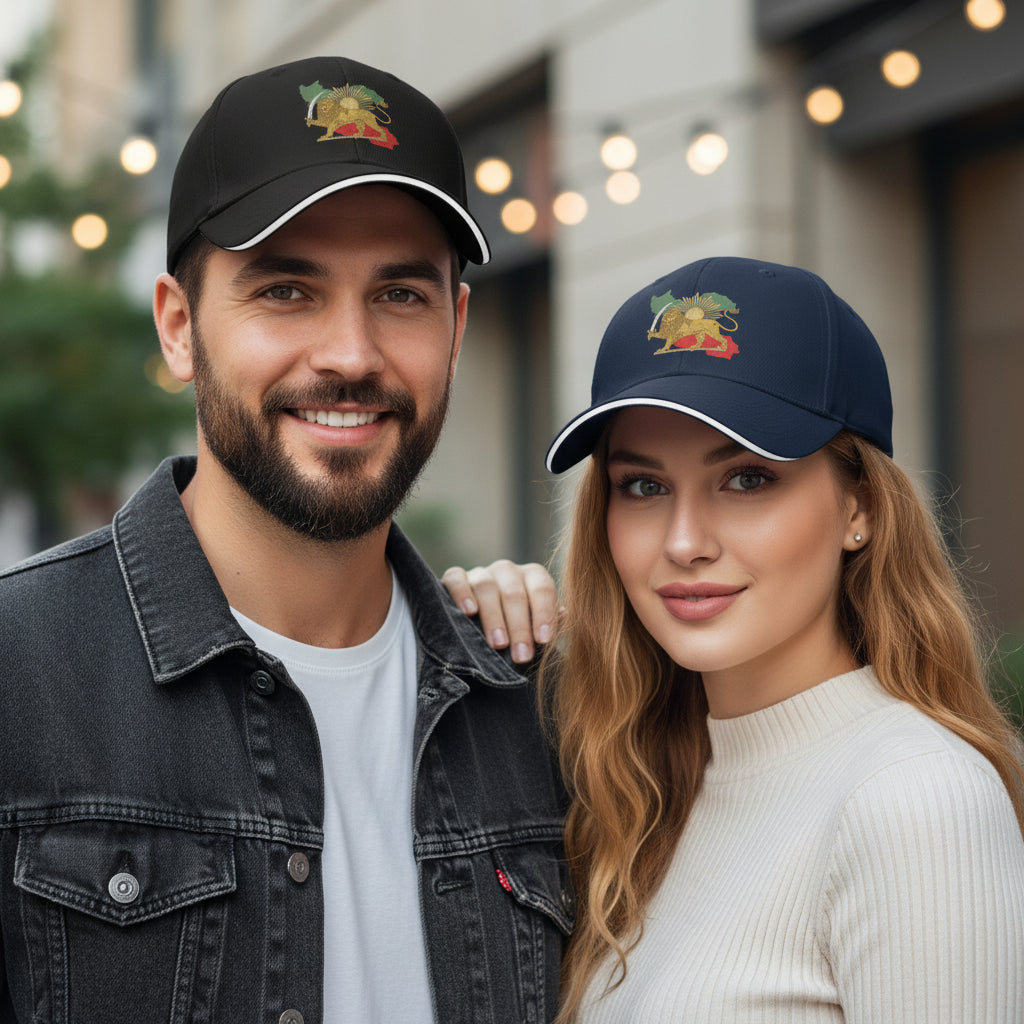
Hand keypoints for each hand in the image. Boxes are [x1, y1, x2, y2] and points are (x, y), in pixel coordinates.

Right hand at [441, 560, 558, 663]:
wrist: (485, 631)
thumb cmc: (519, 633)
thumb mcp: (537, 631)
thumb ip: (550, 625)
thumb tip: (563, 615)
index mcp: (533, 577)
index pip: (542, 588)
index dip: (543, 614)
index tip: (543, 641)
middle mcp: (508, 571)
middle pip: (514, 592)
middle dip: (519, 627)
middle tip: (521, 656)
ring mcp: (481, 573)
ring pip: (486, 587)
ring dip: (493, 617)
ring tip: (499, 645)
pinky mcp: (455, 578)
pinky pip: (456, 579)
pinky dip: (462, 593)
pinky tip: (468, 612)